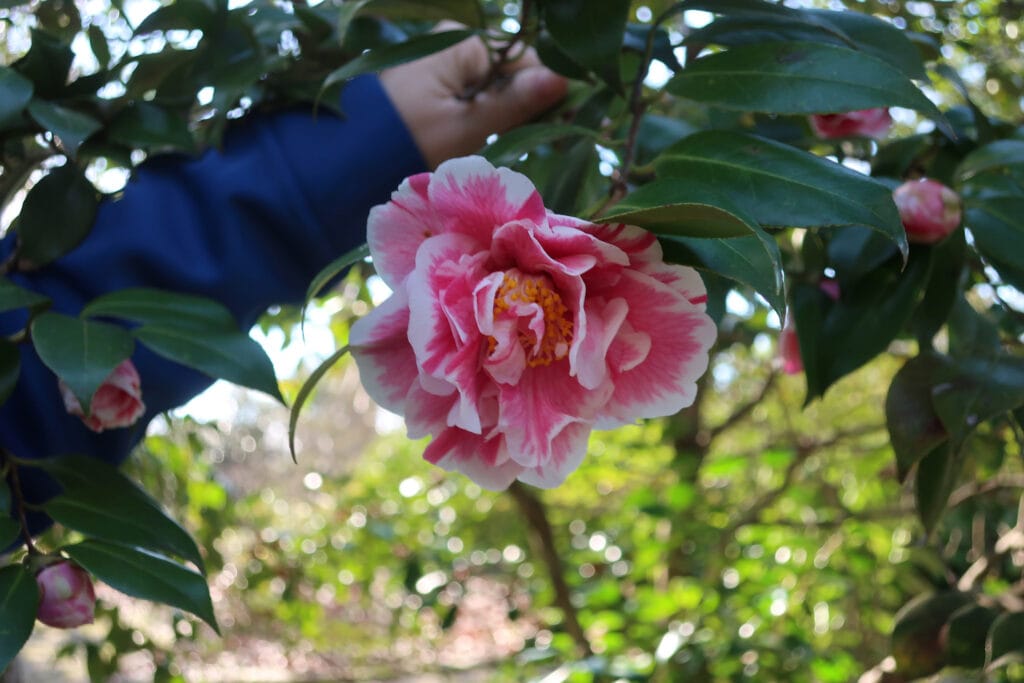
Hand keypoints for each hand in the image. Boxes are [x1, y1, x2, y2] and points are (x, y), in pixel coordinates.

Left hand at [380, 32, 567, 168]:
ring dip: (504, 112)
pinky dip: (484, 113)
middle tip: (535, 138)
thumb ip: (514, 104)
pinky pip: (473, 91)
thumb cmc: (406, 142)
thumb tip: (563, 79)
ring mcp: (441, 59)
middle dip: (525, 103)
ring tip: (506, 142)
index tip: (568, 123)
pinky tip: (484, 136)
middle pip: (511, 70)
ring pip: (494, 84)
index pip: (526, 60)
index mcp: (462, 42)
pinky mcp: (432, 80)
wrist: (346, 157)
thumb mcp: (465, 127)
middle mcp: (452, 41)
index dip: (548, 90)